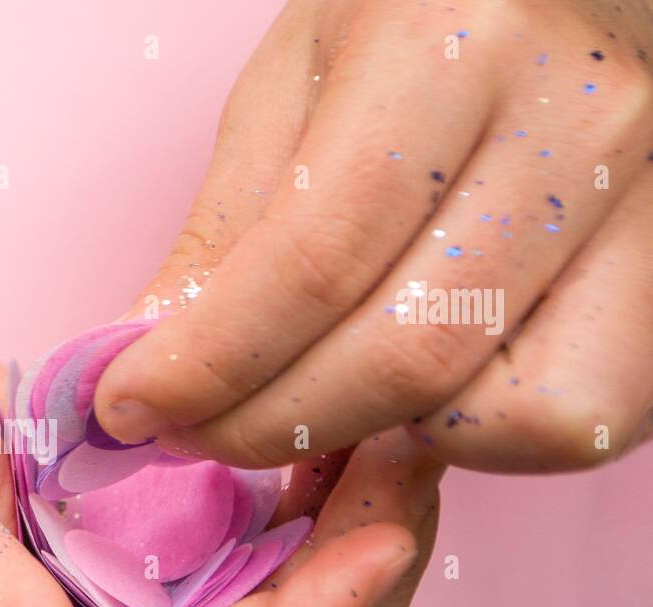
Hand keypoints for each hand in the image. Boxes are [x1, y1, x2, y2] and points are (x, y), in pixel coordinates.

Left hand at [95, 0, 652, 472]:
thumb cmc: (416, 17)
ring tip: (308, 398)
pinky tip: (412, 394)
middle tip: (190, 432)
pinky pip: (576, 420)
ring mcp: (647, 207)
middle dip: (269, 425)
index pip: (315, 256)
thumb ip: (226, 229)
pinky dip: (475, 437)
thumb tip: (145, 359)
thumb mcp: (290, 84)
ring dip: (380, 439)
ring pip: (510, 412)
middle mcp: (578, 125)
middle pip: (410, 352)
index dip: (208, 362)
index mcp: (454, 43)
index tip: (130, 407)